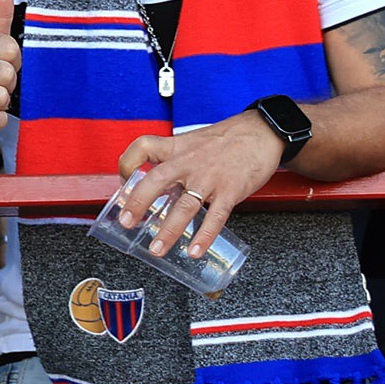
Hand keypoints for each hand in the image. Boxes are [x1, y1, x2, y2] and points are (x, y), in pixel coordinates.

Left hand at [112, 111, 290, 258]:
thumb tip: (157, 185)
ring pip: (184, 206)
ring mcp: (209, 178)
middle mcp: (189, 162)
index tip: (123, 183)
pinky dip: (204, 236)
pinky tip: (195, 251)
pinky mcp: (230, 191)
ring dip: (168, 230)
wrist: (261, 132)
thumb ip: (174, 160)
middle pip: (156, 180)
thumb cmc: (225, 140)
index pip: (142, 148)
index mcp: (177, 147)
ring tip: (157, 249)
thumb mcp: (192, 142)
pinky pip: (215, 217)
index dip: (127, 164)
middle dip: (138, 203)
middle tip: (127, 222)